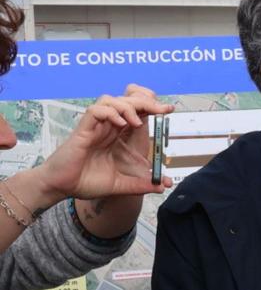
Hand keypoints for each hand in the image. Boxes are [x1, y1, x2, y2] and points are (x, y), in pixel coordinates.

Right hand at [35, 84, 173, 200]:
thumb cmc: (86, 183)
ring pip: (110, 100)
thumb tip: (163, 185)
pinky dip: (109, 113)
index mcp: (117, 135)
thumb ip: (142, 184)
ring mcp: (95, 127)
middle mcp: (107, 127)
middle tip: (162, 110)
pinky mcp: (82, 131)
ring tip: (137, 123)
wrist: (63, 189)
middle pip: (126, 100)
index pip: (136, 111)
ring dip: (127, 106)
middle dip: (146, 101)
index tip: (169, 110)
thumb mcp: (122, 185)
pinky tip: (120, 125)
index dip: (152, 106)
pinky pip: (95, 111)